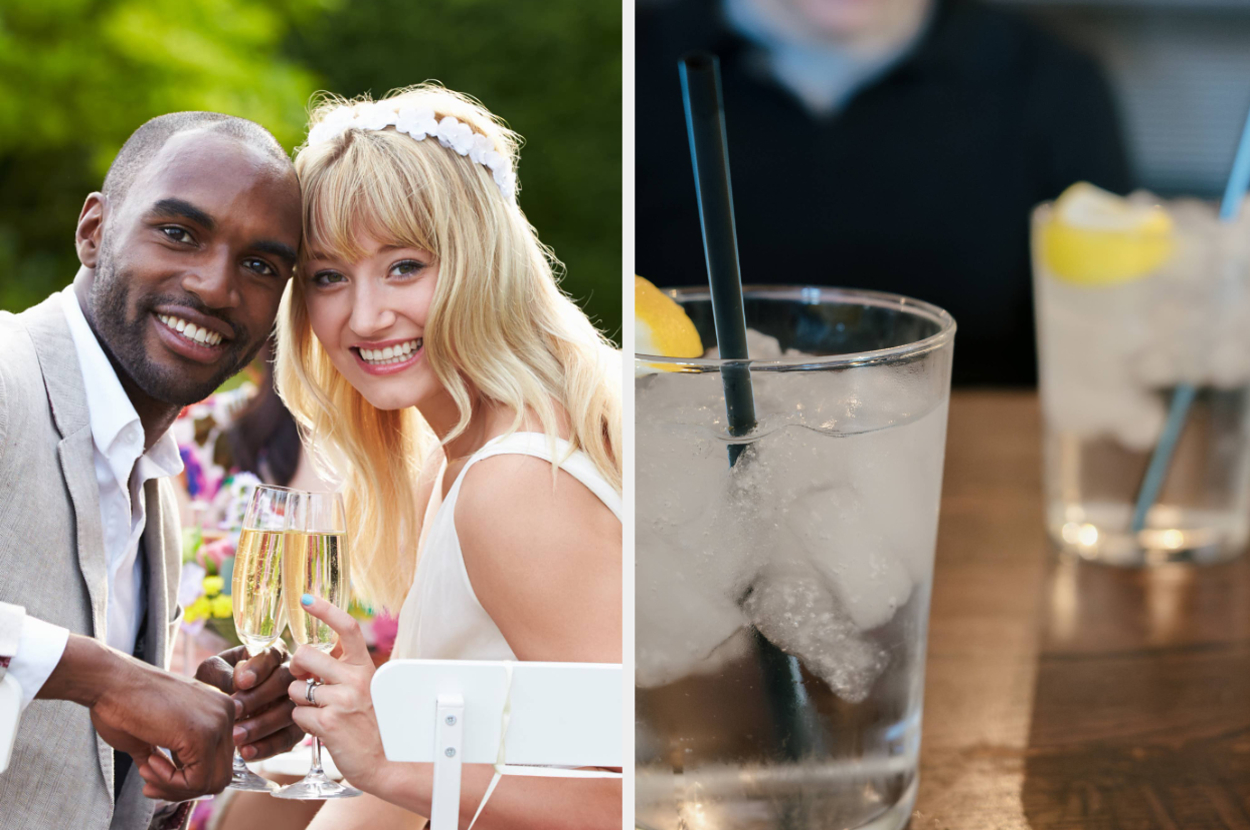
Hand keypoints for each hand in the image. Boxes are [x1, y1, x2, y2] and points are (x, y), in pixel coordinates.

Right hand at [81, 646, 234, 800]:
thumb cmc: (125, 703)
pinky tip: (148, 762)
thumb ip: (173, 758)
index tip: (153, 774)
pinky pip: (196, 781)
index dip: (185, 778)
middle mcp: (226, 713)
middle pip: (219, 774)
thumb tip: (176, 787)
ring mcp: (219, 722)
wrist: (110, 682)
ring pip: (212, 782)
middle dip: (182, 787)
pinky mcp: (204, 735)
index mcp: (218, 709)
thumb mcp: (157, 734)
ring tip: (147, 771)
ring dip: (175, 787)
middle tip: (150, 783)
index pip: (218, 761)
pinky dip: (170, 783)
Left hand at [196, 644, 302, 760]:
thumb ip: (224, 673)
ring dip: (262, 725)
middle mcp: (290, 676)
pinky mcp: (295, 729)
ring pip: (289, 712)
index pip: (272, 655)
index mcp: (270, 654)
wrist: (211, 713)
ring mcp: (296, 703)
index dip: (260, 668)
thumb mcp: (212, 672)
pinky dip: (268, 746)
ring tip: (235, 737)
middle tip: (235, 712)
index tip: (242, 682)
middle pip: (286, 682)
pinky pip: (288, 739)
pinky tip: (246, 752)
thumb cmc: (214, 685)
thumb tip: (240, 680)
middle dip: (259, 698)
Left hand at [286, 595, 386, 790]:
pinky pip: (298, 714)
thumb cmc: (373, 726)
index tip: (307, 599)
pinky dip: (304, 723)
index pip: (348, 629)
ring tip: (320, 712)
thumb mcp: (366, 690)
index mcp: (366, 667)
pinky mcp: (329, 723)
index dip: (326, 610)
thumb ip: (343, 671)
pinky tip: (322, 728)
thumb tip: (310, 658)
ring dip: (299, 701)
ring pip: (296, 688)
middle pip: (306, 655)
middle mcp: (356, 679)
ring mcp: (342, 700)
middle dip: (296, 668)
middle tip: (304, 680)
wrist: (388, 762)